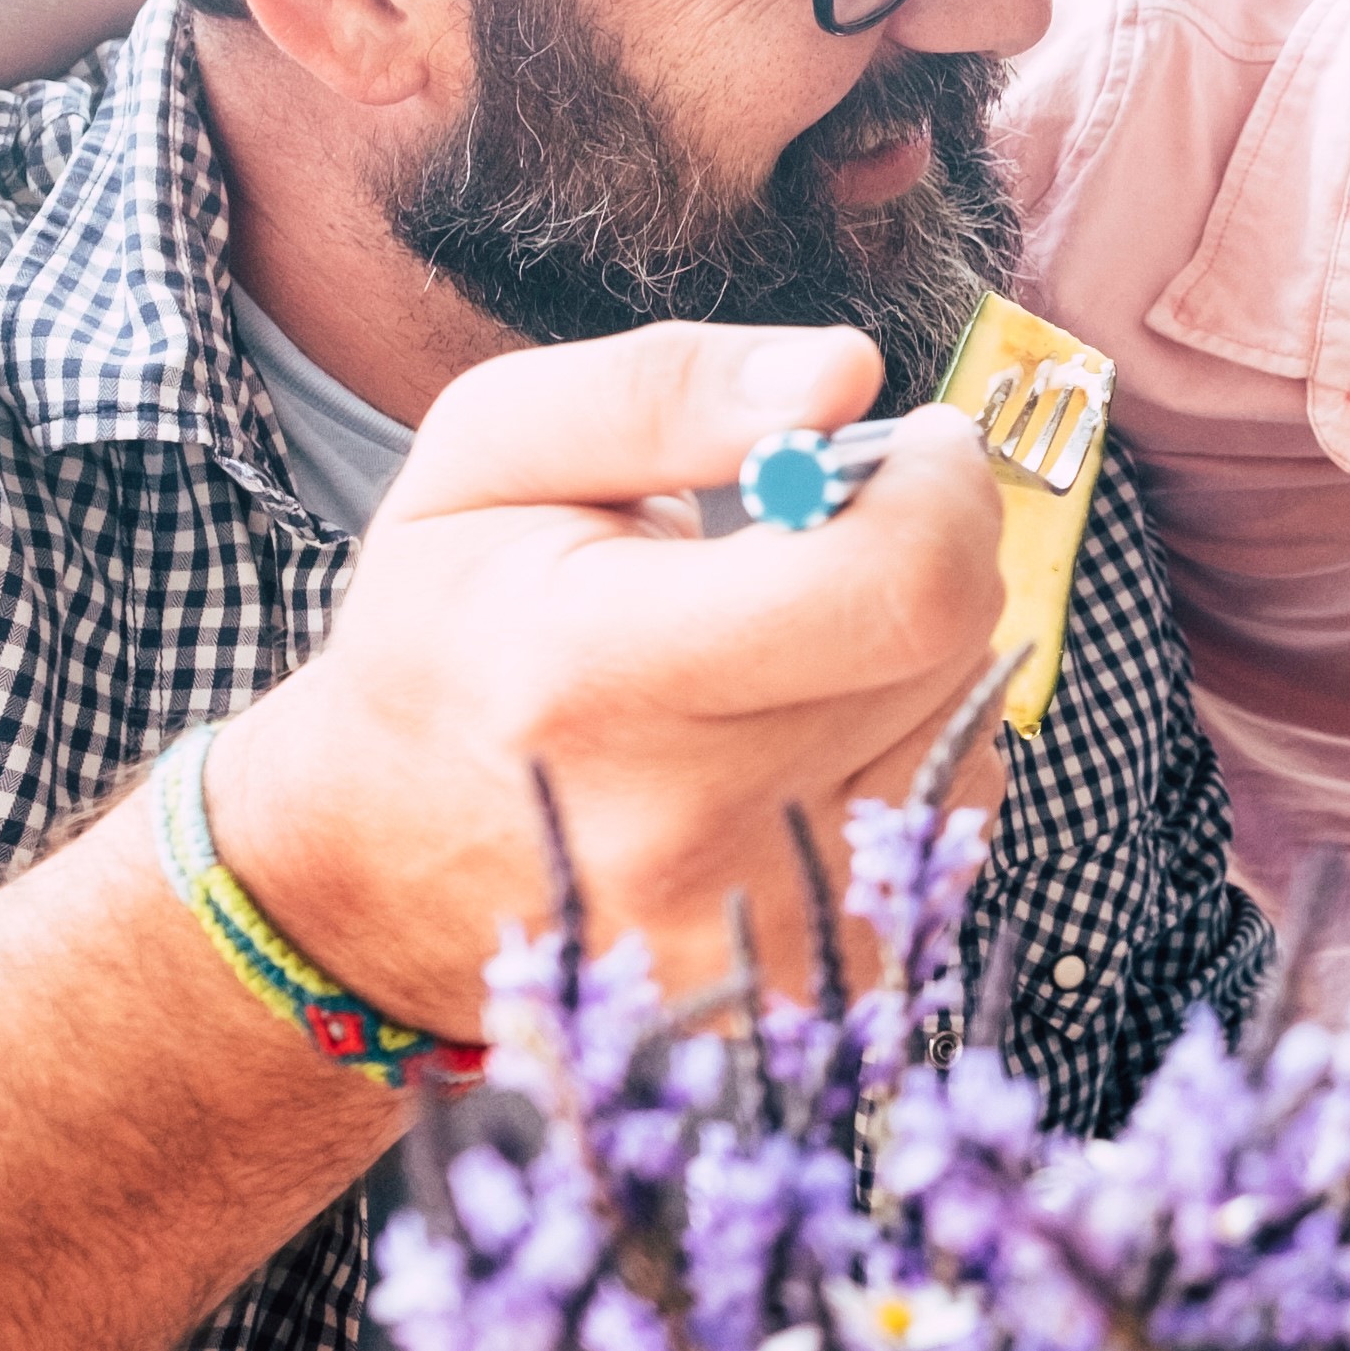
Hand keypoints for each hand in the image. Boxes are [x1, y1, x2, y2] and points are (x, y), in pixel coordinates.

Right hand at [209, 320, 1006, 1033]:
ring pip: (967, 717)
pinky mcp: (818, 977)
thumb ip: (668, 390)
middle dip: (929, 542)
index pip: (894, 584)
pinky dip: (909, 739)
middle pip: (948, 640)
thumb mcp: (491, 451)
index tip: (904, 444)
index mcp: (595, 675)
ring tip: (792, 635)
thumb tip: (846, 374)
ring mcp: (756, 922)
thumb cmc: (447, 630)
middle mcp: (685, 827)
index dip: (937, 486)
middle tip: (840, 521)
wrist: (382, 863)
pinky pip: (953, 806)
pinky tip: (803, 726)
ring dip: (916, 644)